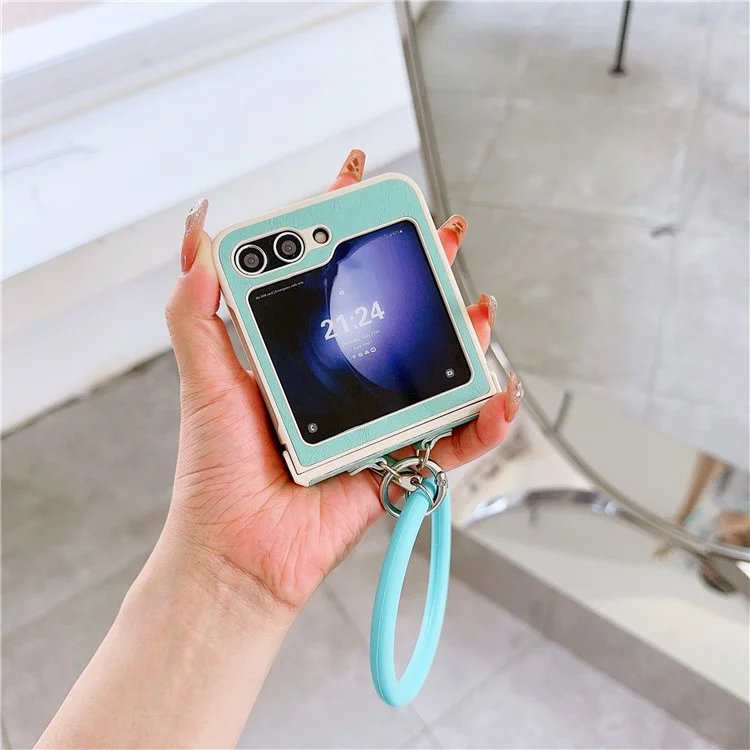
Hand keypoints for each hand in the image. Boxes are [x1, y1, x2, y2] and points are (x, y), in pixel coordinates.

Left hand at [164, 150, 521, 614]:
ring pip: (429, 366)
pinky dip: (482, 419)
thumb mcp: (205, 377)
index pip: (328, 278)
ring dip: (462, 332)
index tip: (360, 184)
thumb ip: (197, 308)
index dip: (346, 232)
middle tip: (442, 233)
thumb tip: (199, 235)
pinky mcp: (398, 462)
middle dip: (419, 268)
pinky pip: (452, 440)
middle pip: (389, 312)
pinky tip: (497, 390)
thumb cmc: (217, 472)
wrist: (238, 551)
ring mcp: (372, 418)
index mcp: (296, 352)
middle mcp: (339, 379)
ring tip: (477, 304)